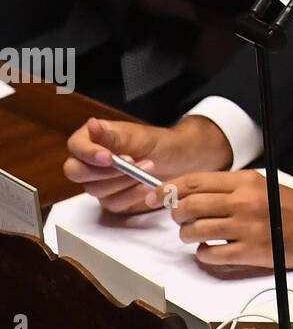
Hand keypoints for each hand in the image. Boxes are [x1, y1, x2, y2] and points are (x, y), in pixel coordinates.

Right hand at [64, 115, 231, 214]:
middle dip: (105, 170)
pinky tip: (147, 186)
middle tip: (132, 163)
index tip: (108, 157)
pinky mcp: (112, 200)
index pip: (76, 148)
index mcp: (93, 139)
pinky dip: (132, 195)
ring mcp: (100, 183)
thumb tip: (92, 124)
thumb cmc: (159, 143)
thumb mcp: (139, 137)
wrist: (181, 162)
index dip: (88, 154)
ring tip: (148, 167)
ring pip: (95, 190)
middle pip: (77, 173)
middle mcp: (91, 162)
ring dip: (123, 181)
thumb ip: (112, 136)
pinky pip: (113, 204)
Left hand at [150, 172, 292, 268]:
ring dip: (188, 236)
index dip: (168, 189)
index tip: (154, 195)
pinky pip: (210, 255)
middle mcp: (244, 201)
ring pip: (195, 230)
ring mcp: (246, 227)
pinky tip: (212, 250)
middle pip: (189, 205)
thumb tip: (191, 194)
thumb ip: (229, 189)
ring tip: (197, 236)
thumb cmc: (291, 207)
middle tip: (182, 219)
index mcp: (245, 181)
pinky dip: (204, 255)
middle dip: (177, 214)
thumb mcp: (261, 185)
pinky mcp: (250, 251)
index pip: (194, 181)